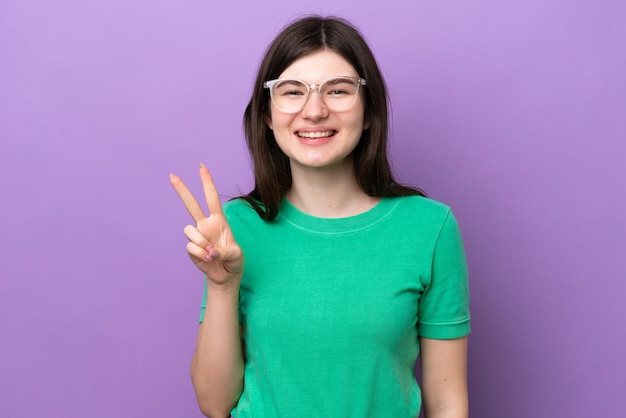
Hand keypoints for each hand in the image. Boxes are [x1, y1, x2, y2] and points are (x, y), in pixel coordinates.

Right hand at [170, 164, 243, 287]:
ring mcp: (197, 236)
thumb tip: (209, 252)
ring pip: (189, 230)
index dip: (207, 183)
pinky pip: (191, 247)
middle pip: (191, 204)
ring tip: (211, 252)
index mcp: (219, 220)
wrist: (226, 275)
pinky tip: (208, 259)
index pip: (212, 198)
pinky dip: (201, 254)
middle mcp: (205, 225)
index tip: (202, 167)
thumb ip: (225, 252)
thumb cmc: (234, 260)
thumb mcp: (236, 255)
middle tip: (171, 175)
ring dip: (201, 241)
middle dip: (182, 190)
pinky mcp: (191, 249)